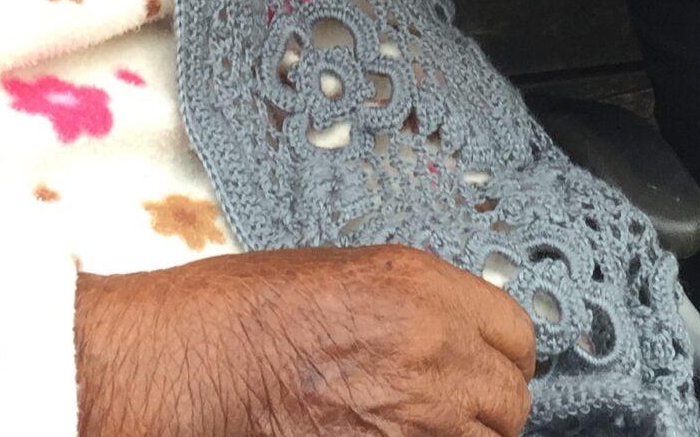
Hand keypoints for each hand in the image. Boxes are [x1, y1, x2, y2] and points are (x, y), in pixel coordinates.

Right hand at [77, 244, 535, 436]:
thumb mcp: (342, 278)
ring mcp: (416, 421)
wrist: (182, 367)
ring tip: (411, 430)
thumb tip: (452, 339)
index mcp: (421, 289)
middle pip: (510, 403)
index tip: (482, 370)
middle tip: (448, 415)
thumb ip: (414, 306)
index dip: (498, 357)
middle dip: (485, 412)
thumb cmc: (236, 318)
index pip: (517, 335)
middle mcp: (433, 353)